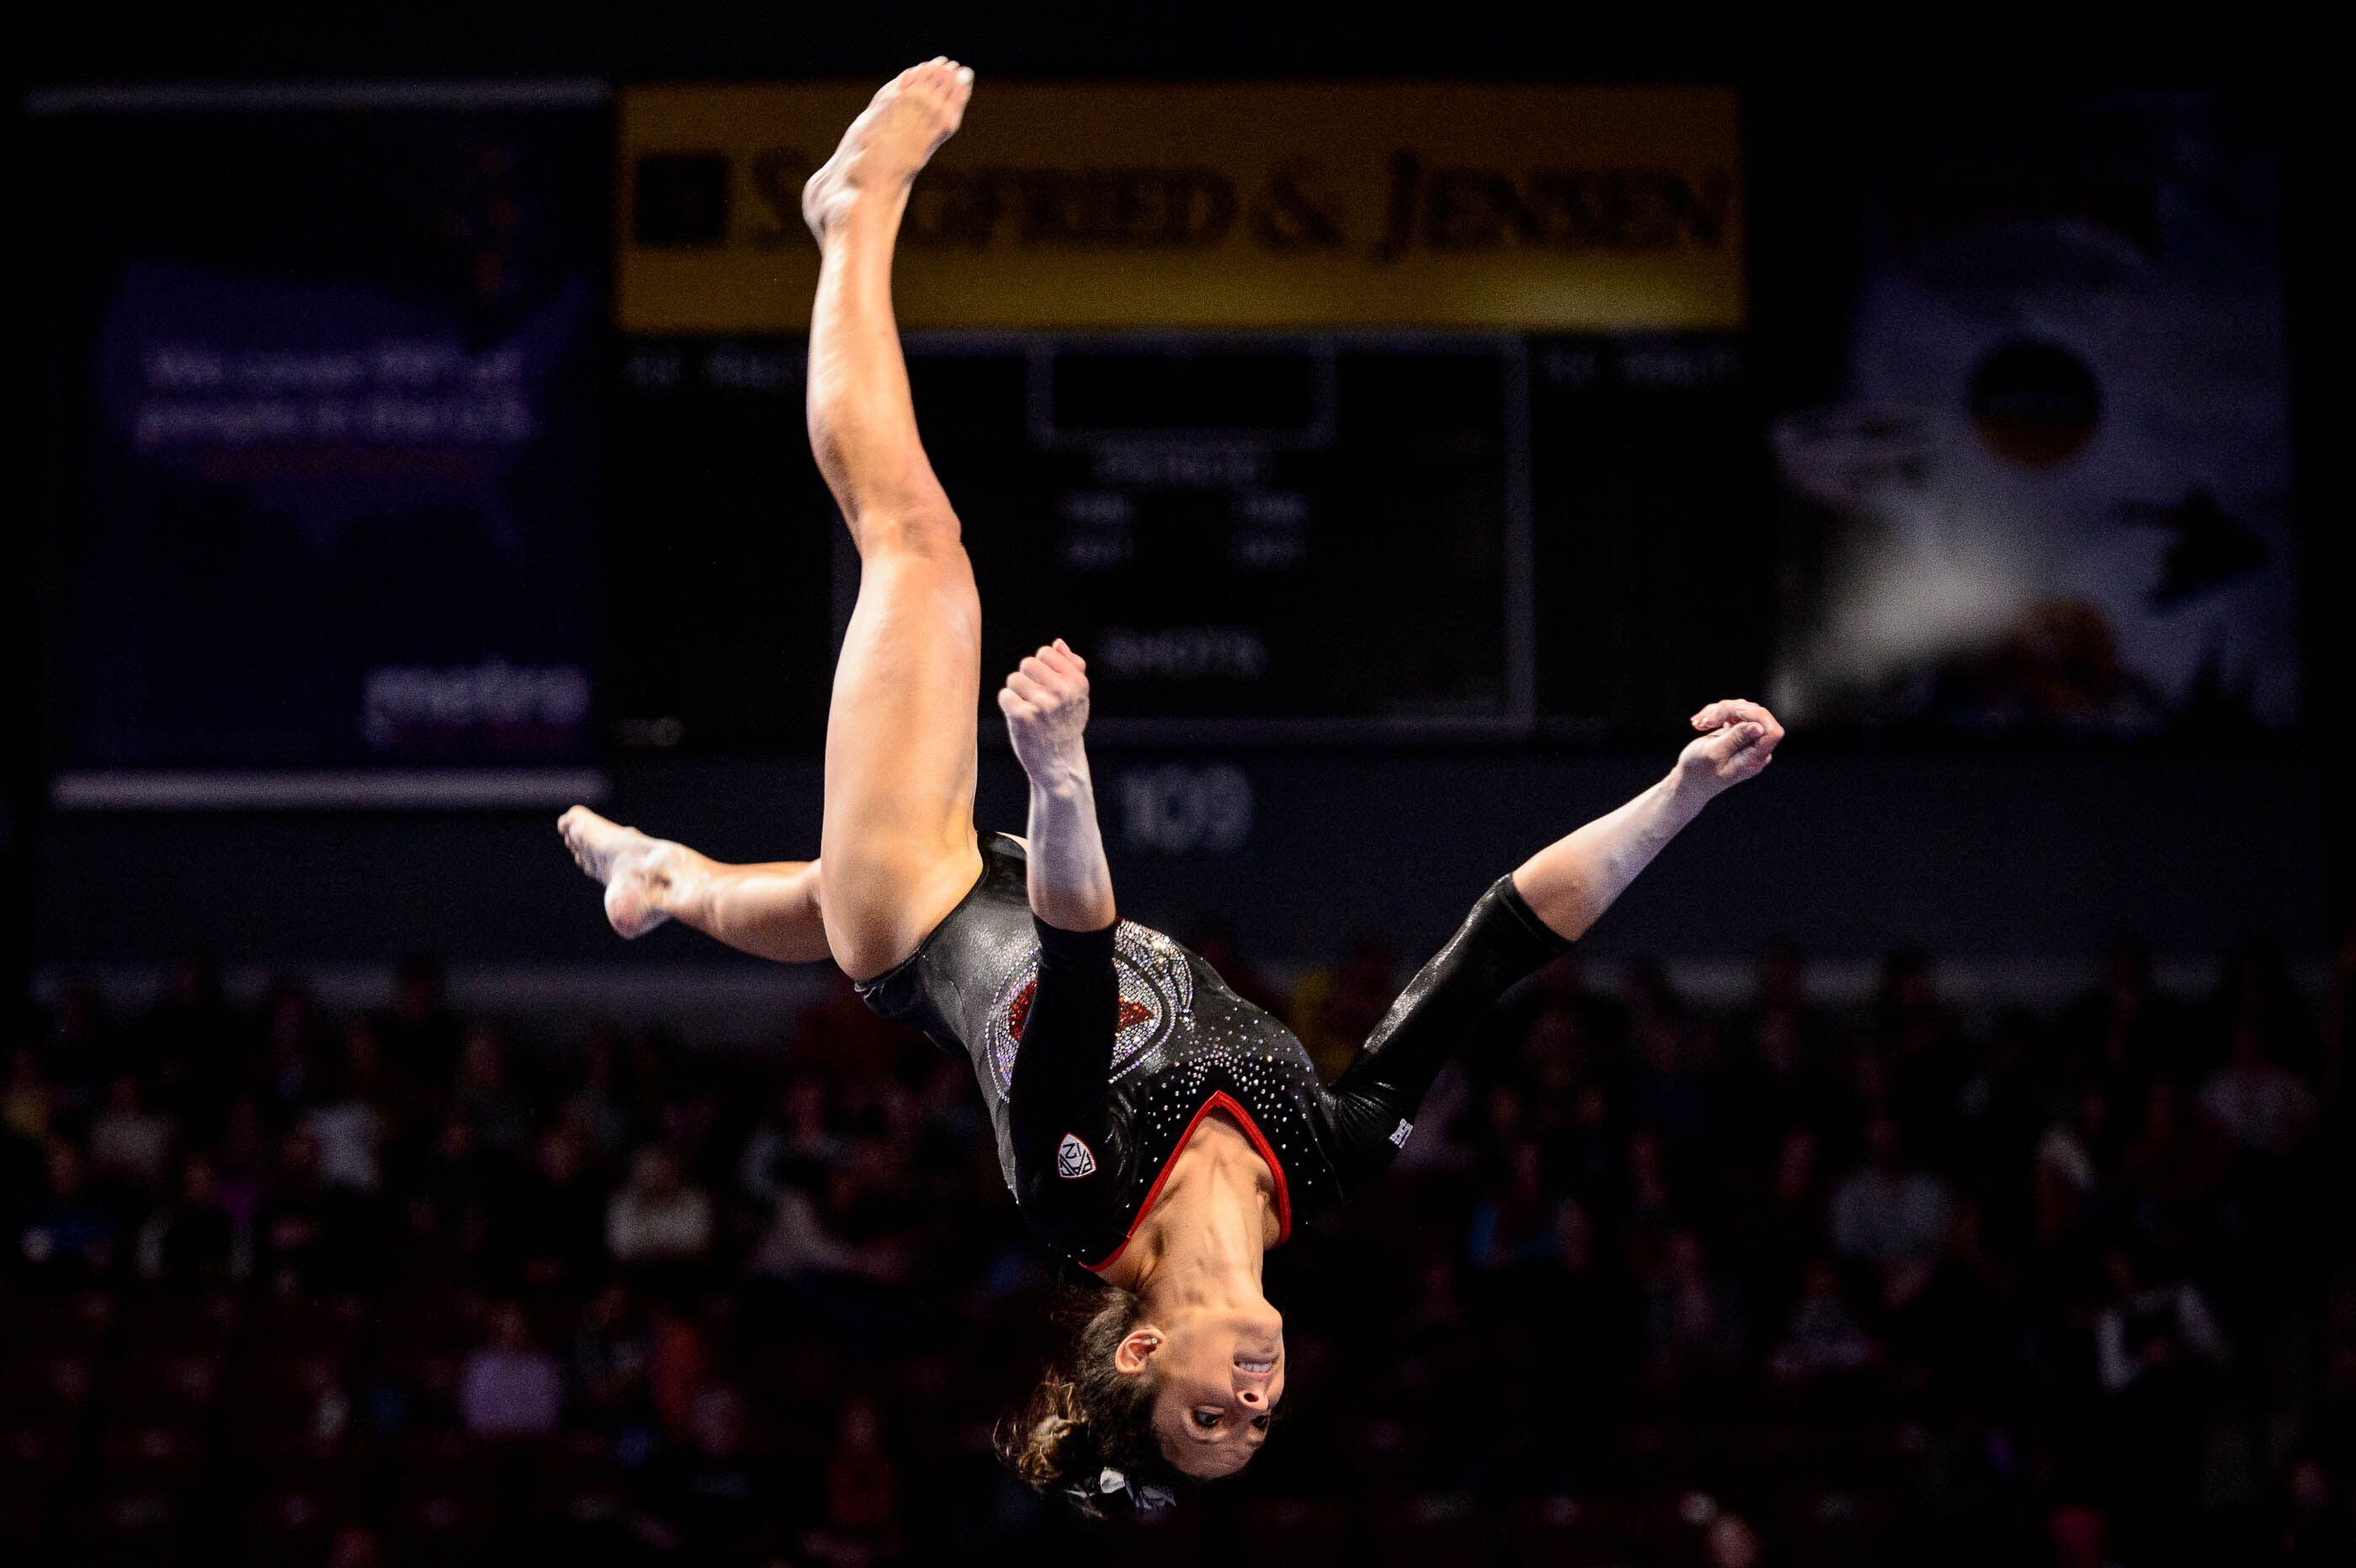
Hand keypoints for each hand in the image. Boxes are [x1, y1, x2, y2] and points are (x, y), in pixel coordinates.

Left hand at [999, 639, 1092, 787]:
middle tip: (1035, 699)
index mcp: (1077, 682)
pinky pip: (1005, 695)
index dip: (1041, 668)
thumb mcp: (1078, 695)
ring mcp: (1042, 704)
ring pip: (1014, 679)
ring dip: (1016, 693)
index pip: (1046, 652)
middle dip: (1027, 679)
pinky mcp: (1023, 716)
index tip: (1047, 686)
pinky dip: (1008, 705)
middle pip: (1027, 663)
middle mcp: (1062, 691)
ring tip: (1028, 709)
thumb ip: (1072, 666)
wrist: (1059, 762)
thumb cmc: (1066, 724)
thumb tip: (1058, 643)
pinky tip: (1019, 719)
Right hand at [1675, 698, 1783, 796]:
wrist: (1688, 780)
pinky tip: (1701, 724)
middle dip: (1731, 711)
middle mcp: (1755, 749)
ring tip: (1699, 723)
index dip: (1758, 717)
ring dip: (1720, 711)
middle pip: (1756, 716)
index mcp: (1753, 760)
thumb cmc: (1698, 771)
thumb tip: (1758, 727)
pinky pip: (1734, 713)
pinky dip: (1717, 714)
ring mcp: (1748, 740)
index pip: (1773, 732)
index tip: (1736, 713)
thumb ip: (1736, 739)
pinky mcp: (1738, 733)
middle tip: (1706, 720)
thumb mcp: (1713, 753)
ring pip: (1744, 710)